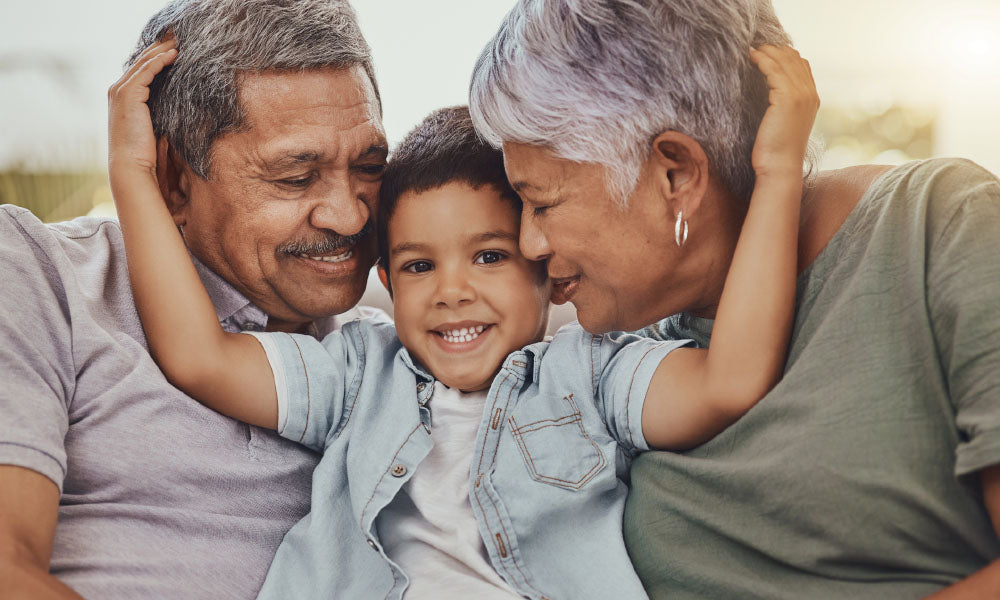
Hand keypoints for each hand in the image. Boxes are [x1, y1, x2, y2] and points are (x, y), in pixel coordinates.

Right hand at [107, 36, 176, 190]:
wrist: (132, 165)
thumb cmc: (144, 152)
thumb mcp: (153, 126)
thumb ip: (158, 111)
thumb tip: (178, 106)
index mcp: (122, 96)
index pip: (139, 69)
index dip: (156, 57)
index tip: (174, 49)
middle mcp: (117, 90)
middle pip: (140, 61)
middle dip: (159, 48)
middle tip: (178, 39)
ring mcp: (120, 91)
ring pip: (143, 63)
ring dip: (161, 51)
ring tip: (179, 43)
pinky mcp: (127, 95)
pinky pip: (146, 71)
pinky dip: (159, 62)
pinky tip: (173, 56)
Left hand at [748, 45, 819, 179]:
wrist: (780, 168)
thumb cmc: (776, 151)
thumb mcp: (783, 123)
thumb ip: (782, 105)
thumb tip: (768, 92)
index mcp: (812, 99)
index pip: (802, 66)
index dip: (785, 55)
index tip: (767, 52)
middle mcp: (810, 94)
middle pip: (794, 60)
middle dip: (775, 50)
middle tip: (757, 47)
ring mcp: (800, 95)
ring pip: (784, 62)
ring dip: (767, 52)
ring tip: (752, 50)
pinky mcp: (787, 98)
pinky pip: (773, 70)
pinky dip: (762, 60)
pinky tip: (751, 57)